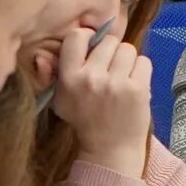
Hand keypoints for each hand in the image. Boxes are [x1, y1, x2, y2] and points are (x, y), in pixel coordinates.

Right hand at [52, 27, 152, 175]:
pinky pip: (144, 61)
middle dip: (110, 52)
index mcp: (69, 78)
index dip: (87, 38)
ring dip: (127, 60)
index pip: (77, 37)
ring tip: (122, 76)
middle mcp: (91, 78)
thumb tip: (41, 56)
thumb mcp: (60, 100)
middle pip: (108, 41)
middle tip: (110, 68)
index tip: (92, 49)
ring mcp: (116, 83)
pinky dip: (141, 70)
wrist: (110, 148)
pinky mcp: (138, 89)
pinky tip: (135, 83)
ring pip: (128, 49)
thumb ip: (50, 76)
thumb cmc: (84, 121)